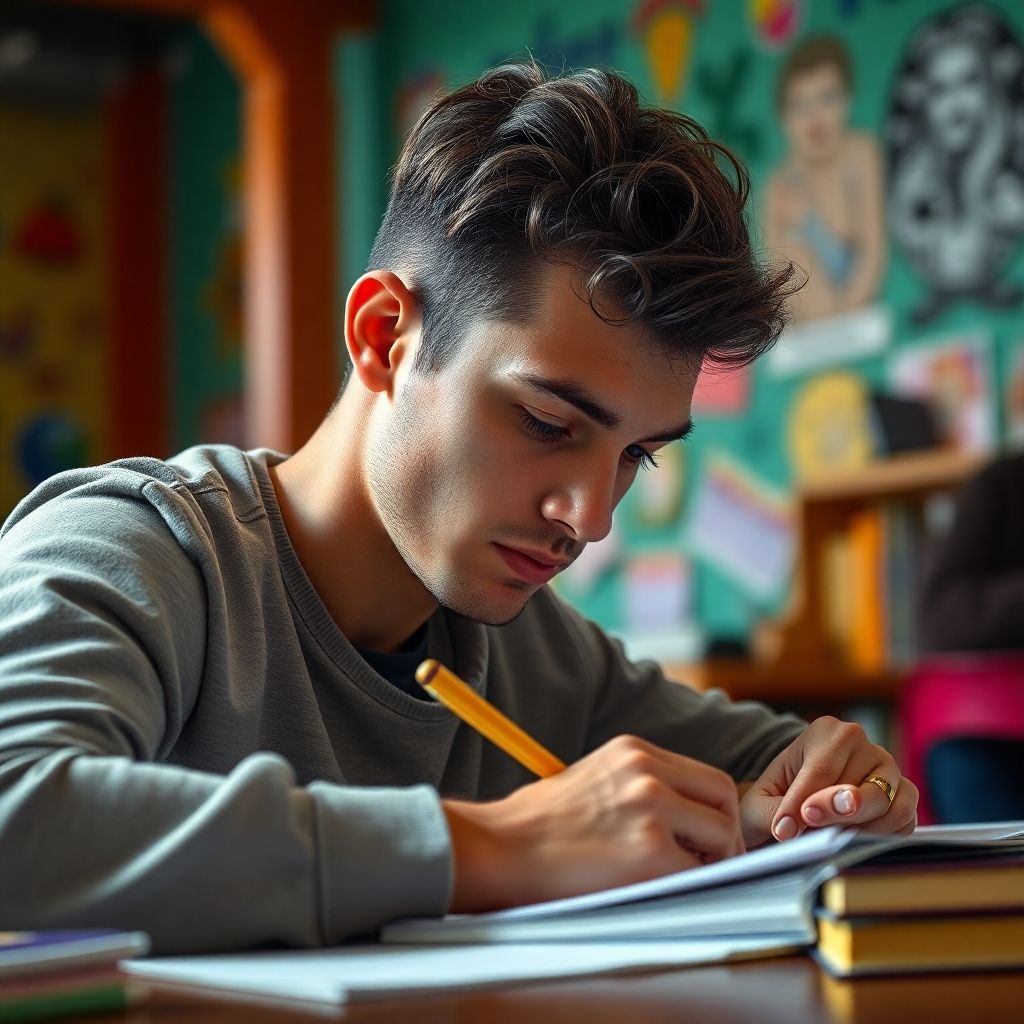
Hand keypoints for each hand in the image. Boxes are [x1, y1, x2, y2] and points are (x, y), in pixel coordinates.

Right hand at [443, 734, 743, 912]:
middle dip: (723, 834)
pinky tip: (656, 891)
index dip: (710, 811)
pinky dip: (688, 887)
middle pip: (724, 796)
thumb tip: (685, 820)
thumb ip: (639, 787)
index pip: (704, 776)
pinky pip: (698, 873)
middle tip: (704, 863)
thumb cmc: (538, 826)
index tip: (701, 839)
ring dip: (710, 861)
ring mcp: (651, 807)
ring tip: (675, 878)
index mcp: (633, 751)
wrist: (499, 847)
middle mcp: (646, 770)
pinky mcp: (651, 850)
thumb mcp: (594, 781)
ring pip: (722, 833)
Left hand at [738, 717, 918, 848]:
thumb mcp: (762, 800)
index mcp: (826, 731)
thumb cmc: (777, 796)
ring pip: (885, 803)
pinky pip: (905, 817)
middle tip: (811, 829)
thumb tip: (789, 830)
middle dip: (833, 817)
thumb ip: (776, 810)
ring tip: (834, 839)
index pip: (821, 770)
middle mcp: (862, 744)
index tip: (785, 829)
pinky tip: (857, 840)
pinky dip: (884, 834)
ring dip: (860, 829)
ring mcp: (887, 767)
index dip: (803, 803)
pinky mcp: (904, 794)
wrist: (797, 800)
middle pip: (857, 789)